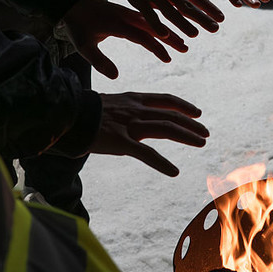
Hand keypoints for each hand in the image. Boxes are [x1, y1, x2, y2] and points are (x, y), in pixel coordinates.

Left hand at [63, 0, 187, 78]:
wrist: (73, 2)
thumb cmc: (78, 26)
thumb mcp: (84, 45)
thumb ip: (99, 61)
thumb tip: (116, 76)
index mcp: (117, 24)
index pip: (140, 36)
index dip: (155, 47)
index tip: (168, 59)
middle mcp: (126, 16)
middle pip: (153, 27)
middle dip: (170, 38)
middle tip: (185, 48)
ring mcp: (129, 13)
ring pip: (153, 23)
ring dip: (168, 32)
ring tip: (183, 42)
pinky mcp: (129, 12)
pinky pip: (149, 18)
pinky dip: (160, 25)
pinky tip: (170, 31)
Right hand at [90, 93, 209, 175]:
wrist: (67, 114)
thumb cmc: (84, 112)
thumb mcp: (109, 103)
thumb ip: (125, 108)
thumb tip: (133, 113)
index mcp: (134, 100)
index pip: (165, 100)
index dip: (183, 106)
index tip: (197, 112)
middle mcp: (136, 110)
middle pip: (171, 115)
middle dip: (191, 124)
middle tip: (205, 133)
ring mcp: (130, 126)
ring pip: (166, 129)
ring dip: (187, 136)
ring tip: (201, 143)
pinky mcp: (121, 142)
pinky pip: (146, 154)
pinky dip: (162, 163)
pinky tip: (174, 171)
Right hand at [112, 0, 224, 38]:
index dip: (209, 8)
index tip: (221, 18)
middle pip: (186, 6)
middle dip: (202, 18)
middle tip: (215, 29)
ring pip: (170, 11)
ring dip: (183, 24)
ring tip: (195, 34)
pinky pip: (148, 14)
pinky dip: (156, 24)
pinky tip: (165, 35)